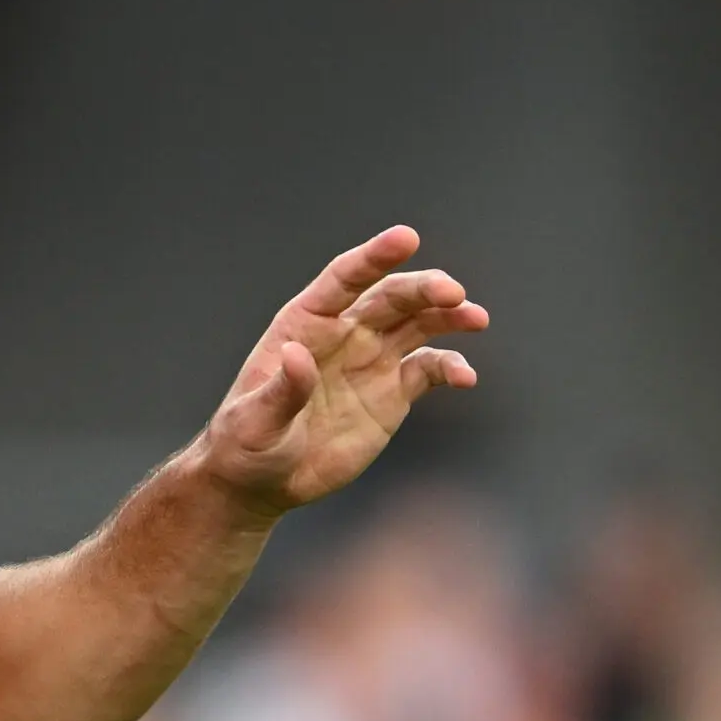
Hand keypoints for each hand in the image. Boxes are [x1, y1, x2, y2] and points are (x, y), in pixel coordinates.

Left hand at [200, 226, 487, 513]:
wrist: (263, 482)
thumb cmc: (245, 444)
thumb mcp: (255, 421)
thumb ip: (281, 390)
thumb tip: (296, 355)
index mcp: (303, 325)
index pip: (342, 280)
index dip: (373, 257)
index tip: (405, 238)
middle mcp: (343, 335)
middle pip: (390, 297)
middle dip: (423, 289)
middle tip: (453, 293)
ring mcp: (370, 361)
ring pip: (417, 324)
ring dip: (447, 316)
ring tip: (475, 318)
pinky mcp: (391, 393)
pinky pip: (428, 370)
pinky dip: (450, 367)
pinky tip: (465, 377)